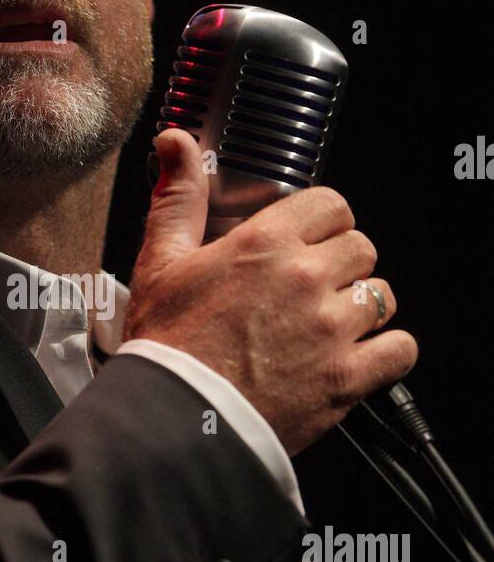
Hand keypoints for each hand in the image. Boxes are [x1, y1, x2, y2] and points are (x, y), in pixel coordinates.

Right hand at [122, 129, 417, 456]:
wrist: (175, 419)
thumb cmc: (166, 344)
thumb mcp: (161, 261)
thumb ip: (178, 197)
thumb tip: (174, 141)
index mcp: (265, 243)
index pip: (331, 205)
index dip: (322, 222)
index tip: (308, 242)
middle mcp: (306, 278)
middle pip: (361, 248)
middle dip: (342, 264)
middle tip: (312, 289)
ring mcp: (332, 329)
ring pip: (382, 296)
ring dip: (362, 307)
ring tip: (331, 325)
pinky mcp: (347, 377)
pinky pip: (399, 350)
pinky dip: (386, 352)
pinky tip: (358, 356)